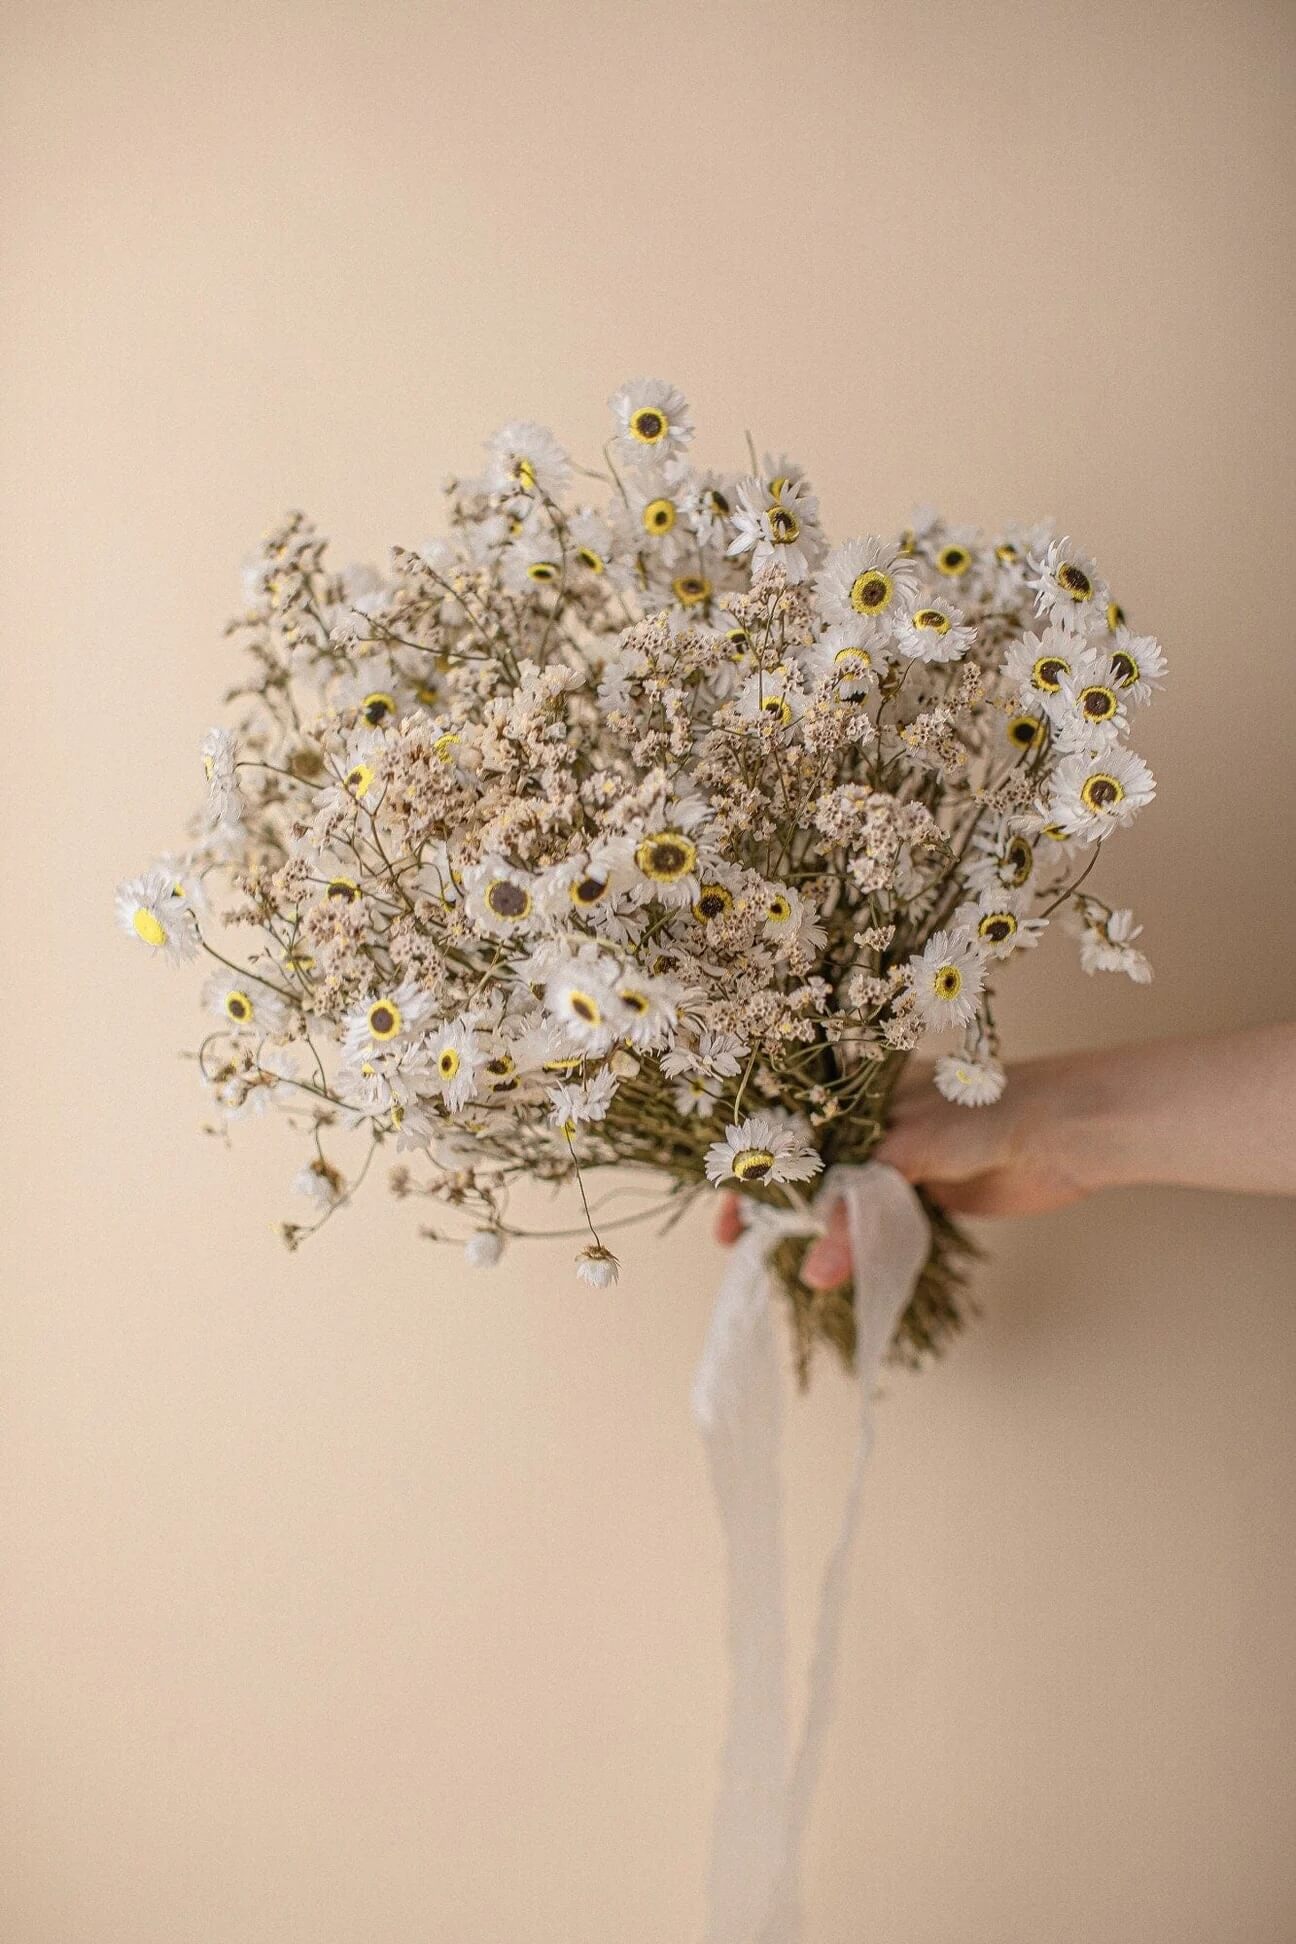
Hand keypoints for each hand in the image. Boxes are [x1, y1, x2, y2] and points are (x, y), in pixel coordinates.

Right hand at [714, 1054, 1105, 1288]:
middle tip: (741, 1247)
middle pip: (808, 1170)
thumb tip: (814, 1270)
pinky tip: (833, 1268)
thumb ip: (857, 1213)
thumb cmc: (983, 1114)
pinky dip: (855, 1247)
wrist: (1063, 1133)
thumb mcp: (906, 1153)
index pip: (788, 1133)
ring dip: (814, 1233)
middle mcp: (870, 1124)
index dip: (753, 1174)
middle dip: (775, 1208)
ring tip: (778, 1264)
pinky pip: (876, 1224)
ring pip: (840, 1200)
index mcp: (858, 1094)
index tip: (728, 1219)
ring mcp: (897, 1161)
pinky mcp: (924, 1194)